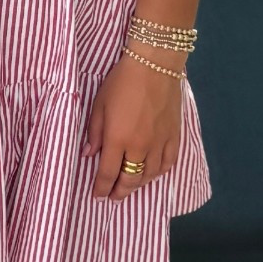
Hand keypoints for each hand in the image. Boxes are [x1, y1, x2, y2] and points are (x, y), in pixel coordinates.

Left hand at [85, 52, 183, 202]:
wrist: (154, 65)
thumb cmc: (122, 82)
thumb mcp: (99, 105)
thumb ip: (94, 132)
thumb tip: (88, 154)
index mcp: (117, 139)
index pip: (108, 173)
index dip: (101, 187)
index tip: (97, 195)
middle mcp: (140, 146)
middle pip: (130, 179)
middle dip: (120, 191)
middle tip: (113, 196)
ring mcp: (159, 142)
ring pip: (150, 175)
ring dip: (138, 184)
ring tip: (130, 186)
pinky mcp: (174, 136)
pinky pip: (168, 163)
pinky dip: (159, 173)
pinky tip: (152, 173)